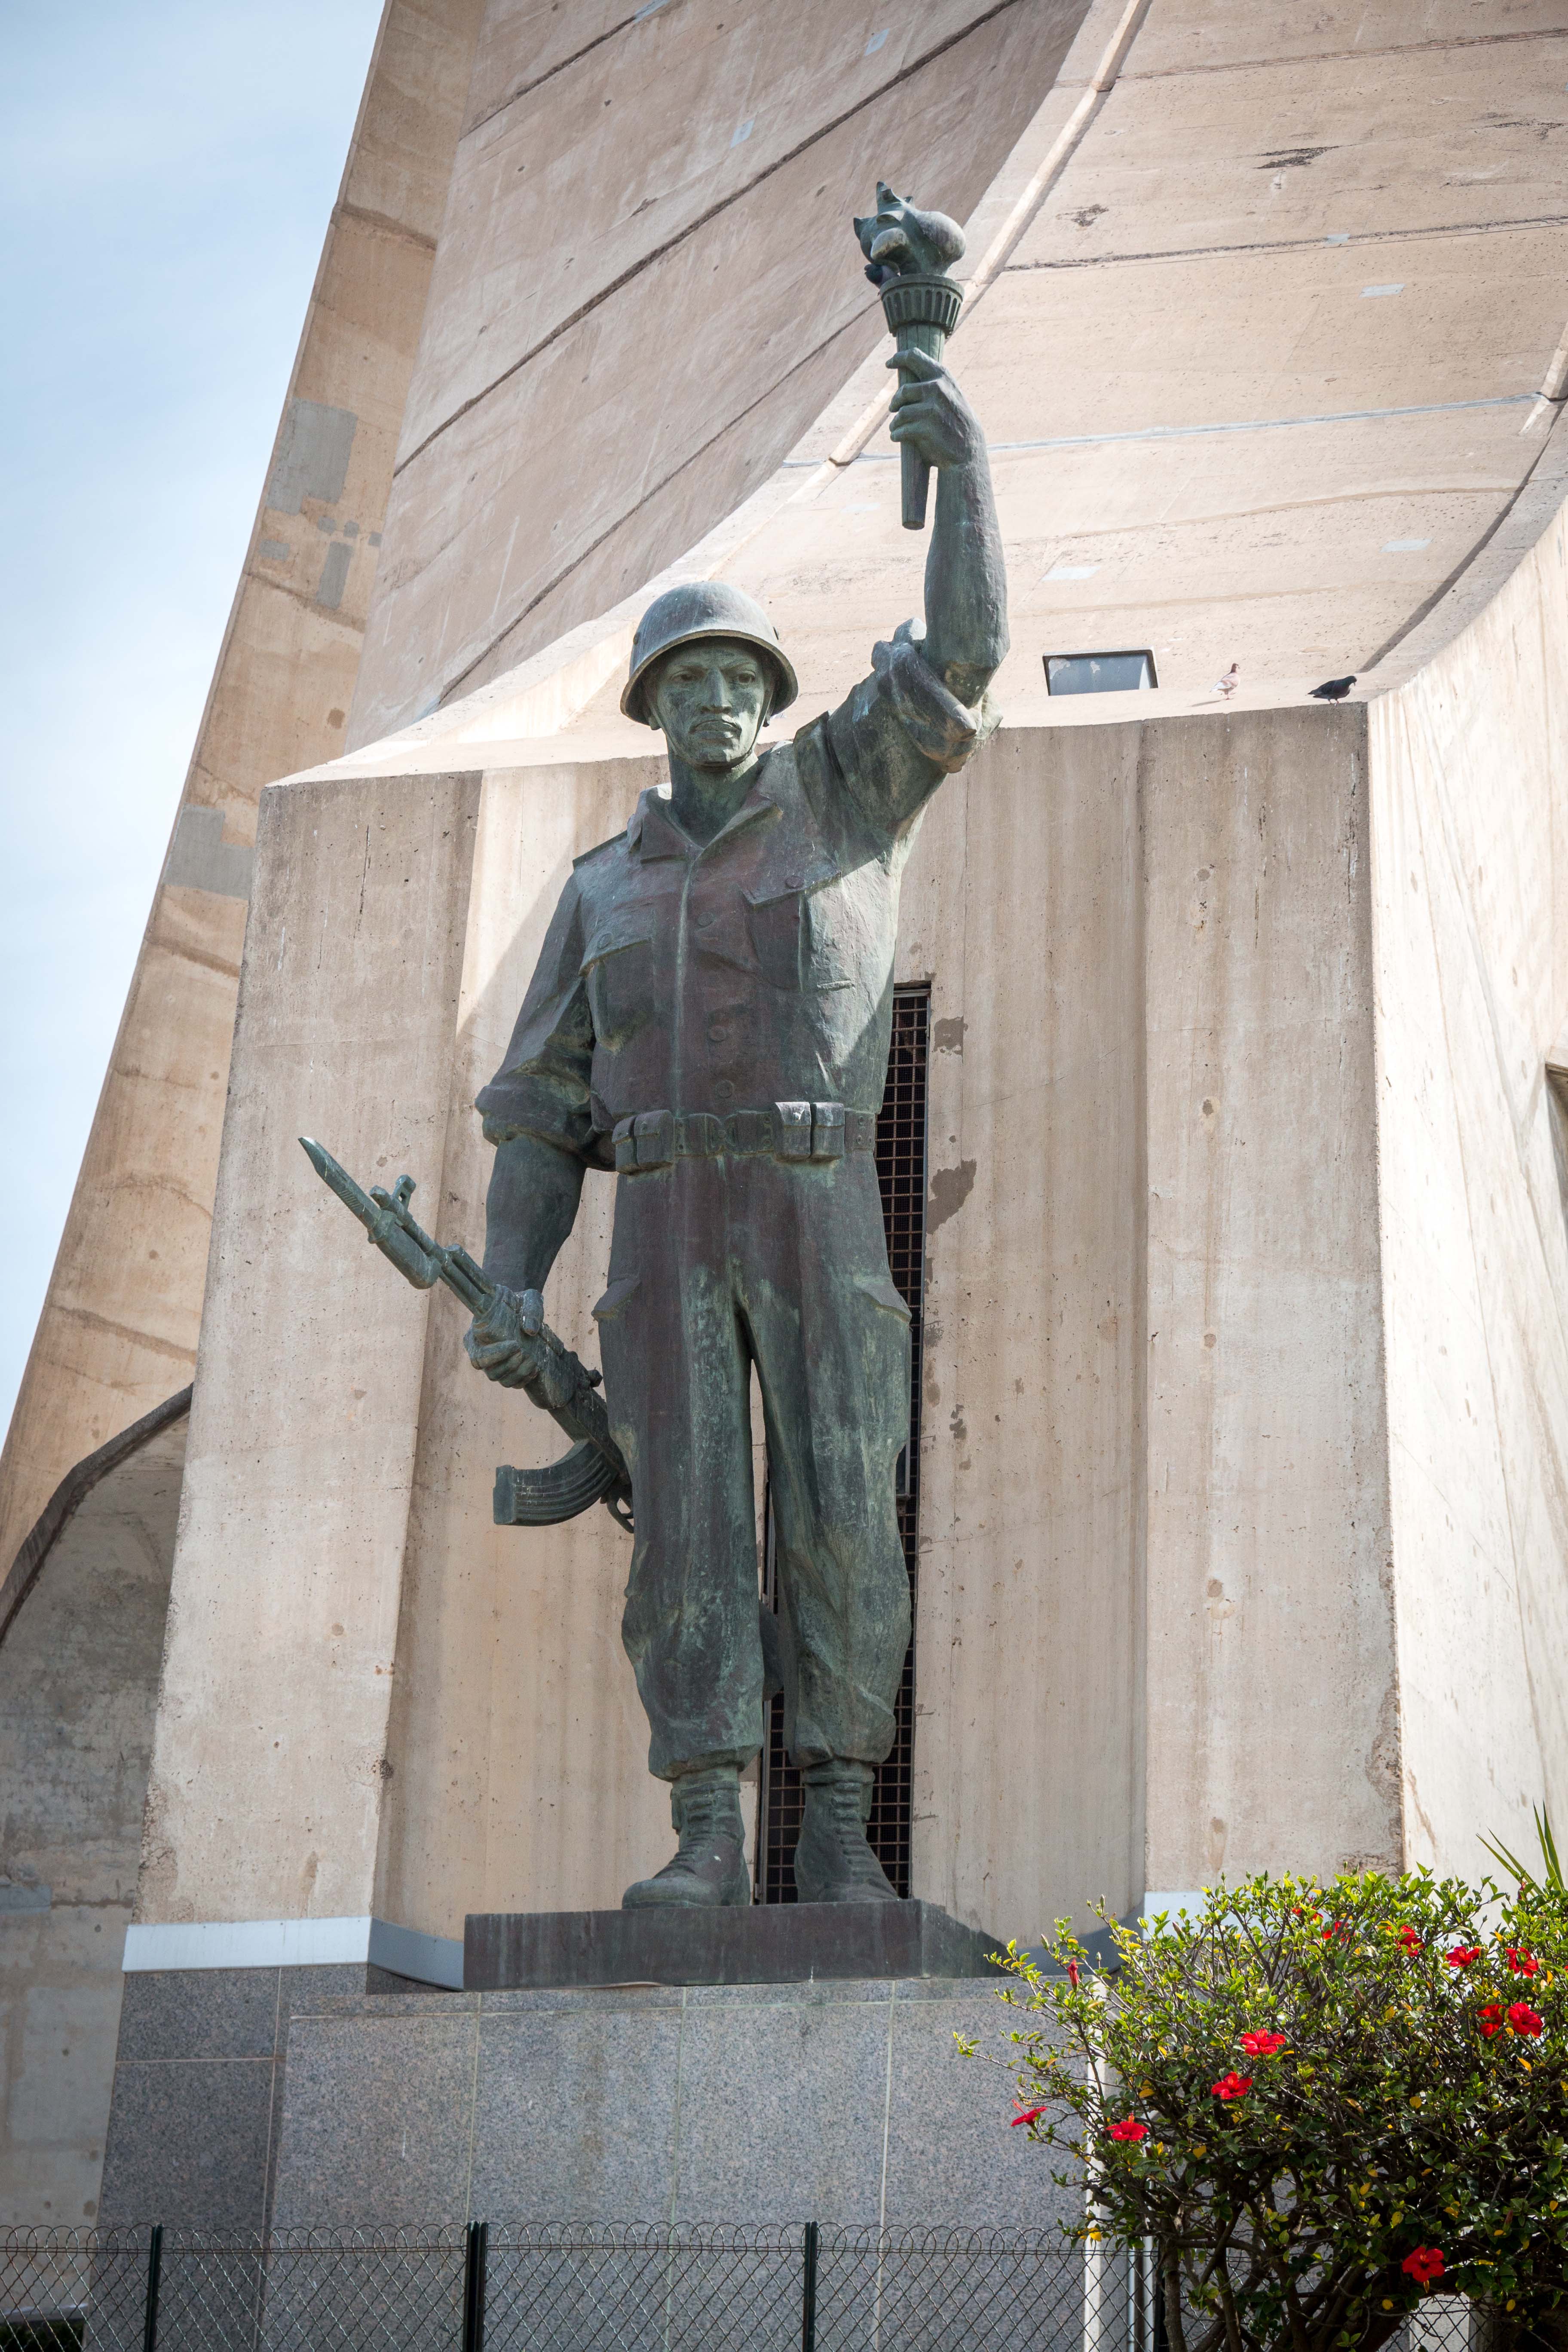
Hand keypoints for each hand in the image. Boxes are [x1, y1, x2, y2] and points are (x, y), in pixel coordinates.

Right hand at [465, 1284, 545, 1387]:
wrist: (522, 1309)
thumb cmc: (518, 1302)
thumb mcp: (527, 1299)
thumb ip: (530, 1310)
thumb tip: (531, 1330)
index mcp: (475, 1336)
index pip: (479, 1356)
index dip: (496, 1354)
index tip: (516, 1344)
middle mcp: (481, 1353)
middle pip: (490, 1372)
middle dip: (509, 1365)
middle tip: (524, 1352)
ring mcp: (493, 1364)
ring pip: (501, 1380)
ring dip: (518, 1374)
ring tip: (533, 1361)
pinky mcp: (506, 1371)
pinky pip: (511, 1383)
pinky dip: (524, 1380)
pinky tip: (535, 1369)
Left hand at [886, 349, 983, 469]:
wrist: (968, 449)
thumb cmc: (956, 421)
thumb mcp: (950, 394)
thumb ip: (933, 383)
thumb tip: (908, 370)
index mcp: (942, 376)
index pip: (914, 357)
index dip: (898, 359)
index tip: (888, 363)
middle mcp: (936, 388)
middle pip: (903, 391)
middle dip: (895, 401)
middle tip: (893, 408)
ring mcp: (931, 408)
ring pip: (900, 413)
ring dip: (895, 422)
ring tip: (895, 427)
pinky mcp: (924, 428)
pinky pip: (900, 430)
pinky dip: (896, 434)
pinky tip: (897, 436)